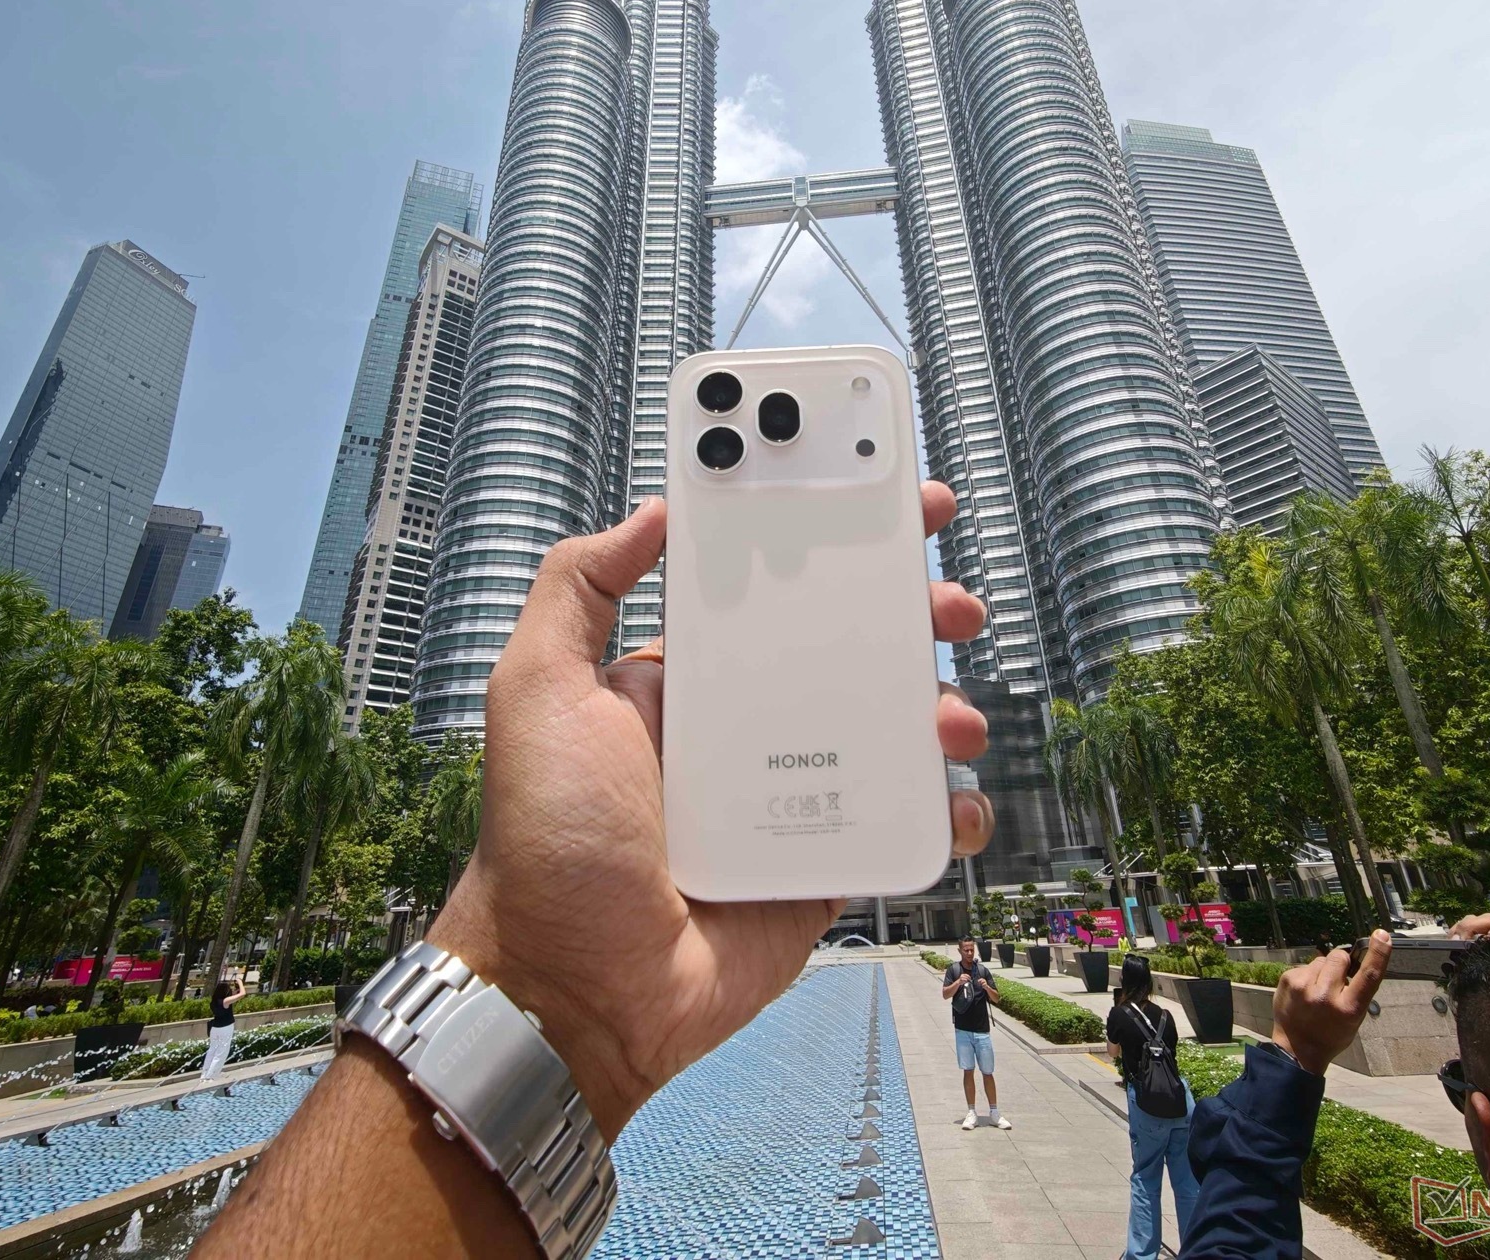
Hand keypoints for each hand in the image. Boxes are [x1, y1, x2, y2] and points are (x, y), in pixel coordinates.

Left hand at [432, 482, 993, 1139]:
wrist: (575, 990)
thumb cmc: (546, 838)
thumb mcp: (536, 690)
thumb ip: (576, 589)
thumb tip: (651, 510)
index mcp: (688, 679)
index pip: (772, 589)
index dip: (831, 540)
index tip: (889, 498)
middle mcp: (746, 728)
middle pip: (851, 650)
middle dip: (910, 615)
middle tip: (949, 604)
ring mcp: (793, 799)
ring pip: (890, 732)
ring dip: (938, 708)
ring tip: (949, 715)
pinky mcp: (825, 866)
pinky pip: (902, 826)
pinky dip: (944, 810)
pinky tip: (952, 798)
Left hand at [1271, 928, 1390, 1075]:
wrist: (1296, 1049)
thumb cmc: (1330, 1034)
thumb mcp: (1354, 1019)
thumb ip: (1357, 991)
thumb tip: (1356, 961)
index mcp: (1349, 1009)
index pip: (1368, 976)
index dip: (1378, 954)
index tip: (1382, 936)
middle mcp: (1325, 996)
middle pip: (1340, 957)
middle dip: (1341, 964)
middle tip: (1336, 983)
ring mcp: (1303, 987)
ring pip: (1321, 959)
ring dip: (1323, 971)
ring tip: (1318, 992)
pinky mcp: (1288, 980)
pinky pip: (1305, 966)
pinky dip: (1308, 976)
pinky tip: (1305, 993)